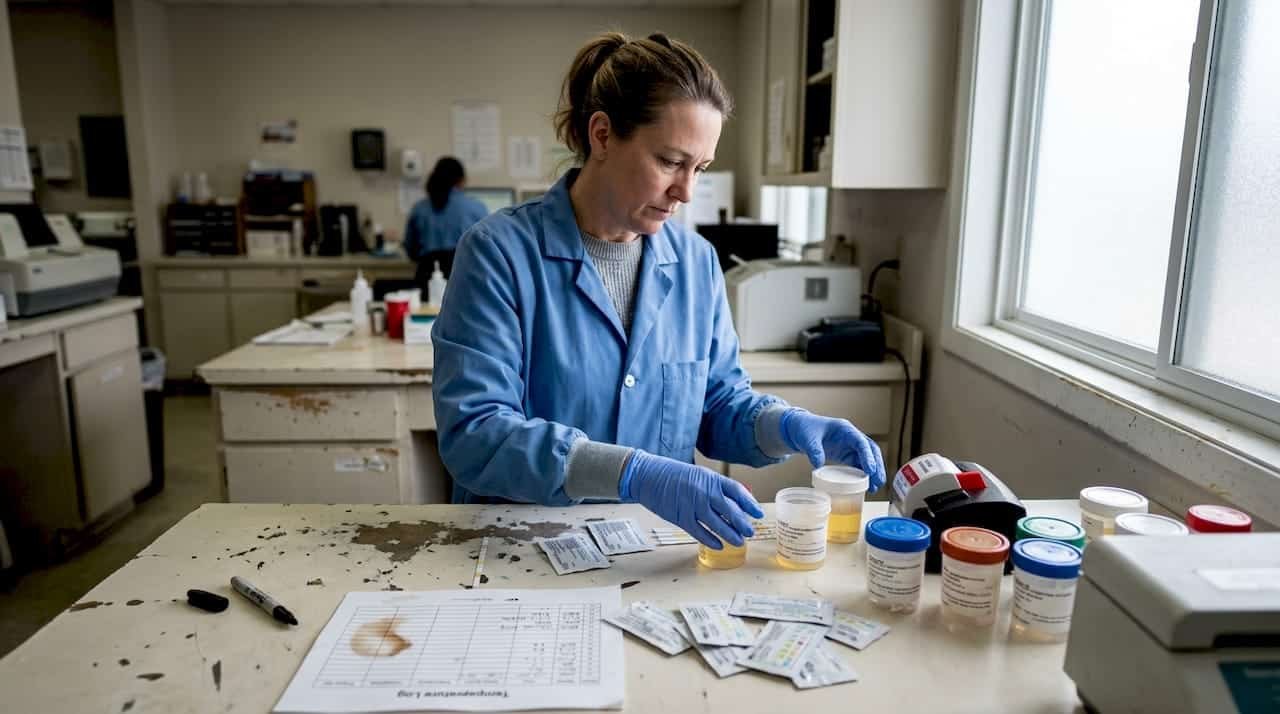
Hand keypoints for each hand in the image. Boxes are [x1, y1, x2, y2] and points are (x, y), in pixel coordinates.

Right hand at [621, 450, 763, 548]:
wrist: (648, 475)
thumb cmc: (674, 475)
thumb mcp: (699, 475)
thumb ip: (715, 488)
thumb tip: (735, 503)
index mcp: (711, 479)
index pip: (736, 491)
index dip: (750, 503)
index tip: (759, 513)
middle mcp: (704, 491)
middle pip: (730, 510)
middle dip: (742, 523)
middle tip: (750, 532)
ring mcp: (692, 505)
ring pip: (717, 523)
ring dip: (730, 534)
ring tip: (739, 541)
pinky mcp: (680, 516)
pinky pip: (699, 531)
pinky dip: (710, 539)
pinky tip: (718, 544)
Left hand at [781, 409, 885, 491]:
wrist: (799, 429)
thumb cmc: (805, 429)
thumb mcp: (807, 438)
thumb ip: (814, 450)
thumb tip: (818, 465)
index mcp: (845, 429)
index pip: (861, 442)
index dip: (867, 456)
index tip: (871, 470)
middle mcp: (851, 437)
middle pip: (871, 450)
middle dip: (877, 466)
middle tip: (879, 482)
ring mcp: (850, 446)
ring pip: (868, 458)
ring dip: (873, 472)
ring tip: (875, 487)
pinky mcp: (846, 454)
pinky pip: (859, 464)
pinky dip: (864, 474)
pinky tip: (866, 485)